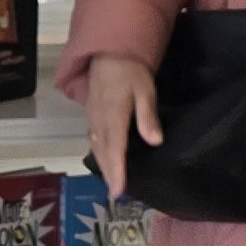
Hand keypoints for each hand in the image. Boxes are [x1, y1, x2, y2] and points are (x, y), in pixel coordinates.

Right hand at [84, 55, 161, 197]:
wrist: (110, 50)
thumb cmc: (131, 70)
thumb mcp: (145, 90)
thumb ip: (148, 116)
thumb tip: (155, 141)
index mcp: (113, 117)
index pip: (115, 150)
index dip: (117, 171)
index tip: (119, 191)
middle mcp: (99, 120)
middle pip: (103, 152)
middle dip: (109, 173)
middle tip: (116, 194)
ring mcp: (93, 116)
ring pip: (95, 146)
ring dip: (102, 164)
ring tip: (110, 180)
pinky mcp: (91, 112)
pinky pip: (92, 137)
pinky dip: (98, 151)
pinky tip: (103, 155)